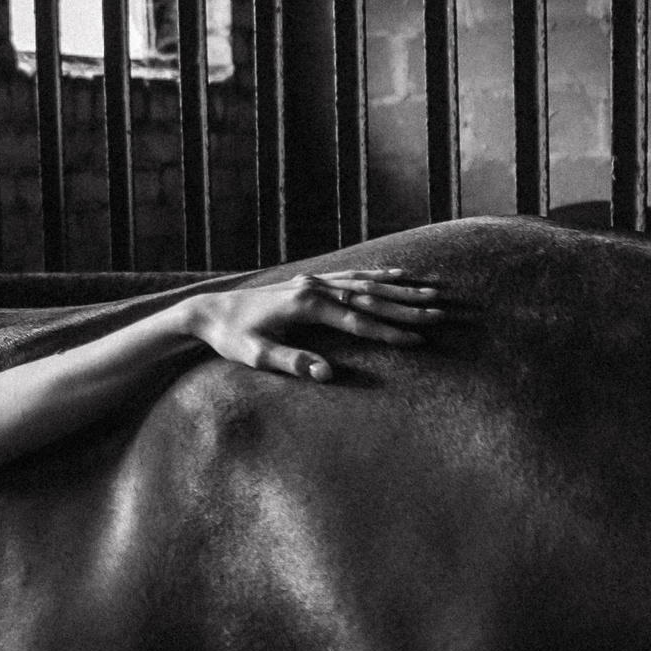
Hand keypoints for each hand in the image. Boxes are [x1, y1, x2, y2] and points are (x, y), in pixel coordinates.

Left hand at [182, 269, 446, 381]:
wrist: (210, 311)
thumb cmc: (232, 338)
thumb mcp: (256, 356)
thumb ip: (291, 362)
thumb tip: (326, 374)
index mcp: (306, 306)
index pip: (357, 322)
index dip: (389, 332)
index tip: (418, 340)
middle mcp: (314, 287)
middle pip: (369, 298)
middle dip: (405, 307)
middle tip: (439, 314)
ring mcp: (313, 281)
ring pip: (365, 284)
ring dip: (399, 290)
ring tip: (431, 293)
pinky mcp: (310, 281)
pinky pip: (351, 276)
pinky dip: (377, 276)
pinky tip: (397, 276)